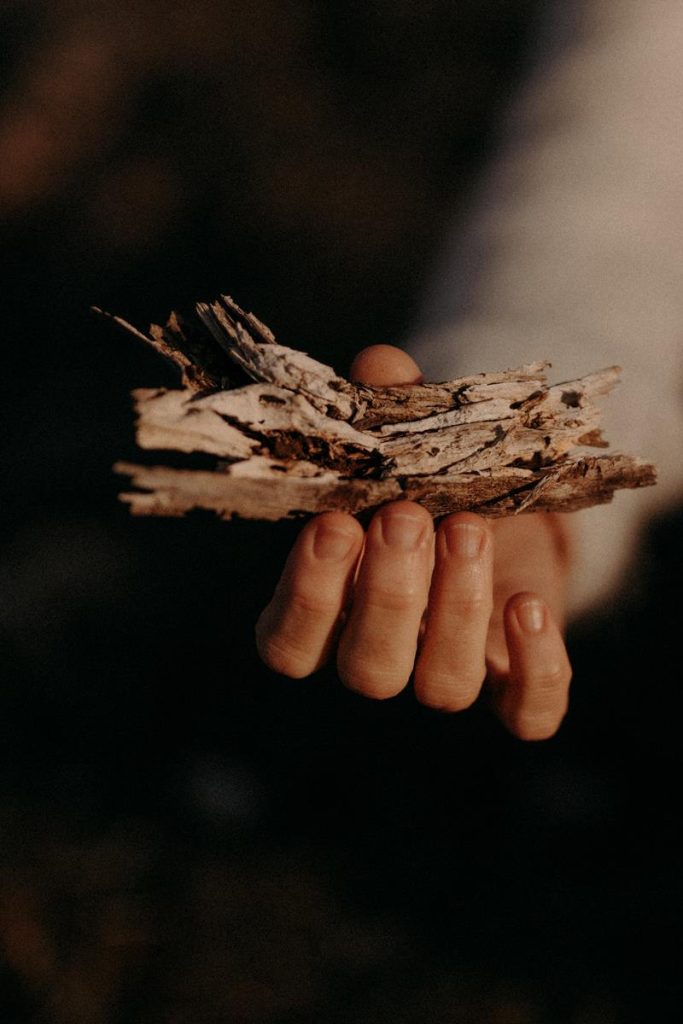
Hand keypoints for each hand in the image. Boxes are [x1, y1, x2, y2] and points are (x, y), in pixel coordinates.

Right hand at [255, 345, 571, 739]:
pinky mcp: (514, 685)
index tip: (333, 524)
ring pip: (442, 685)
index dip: (305, 598)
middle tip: (406, 517)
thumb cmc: (422, 484)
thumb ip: (384, 414)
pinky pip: (525, 713)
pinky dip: (533, 670)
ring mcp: (449, 675)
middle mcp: (379, 657)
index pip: (287, 643)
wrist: (496, 516)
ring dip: (455, 611)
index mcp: (326, 613)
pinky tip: (530, 606)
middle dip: (388, 594)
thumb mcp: (401, 447)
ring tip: (468, 530)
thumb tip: (381, 366)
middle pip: (368, 669)